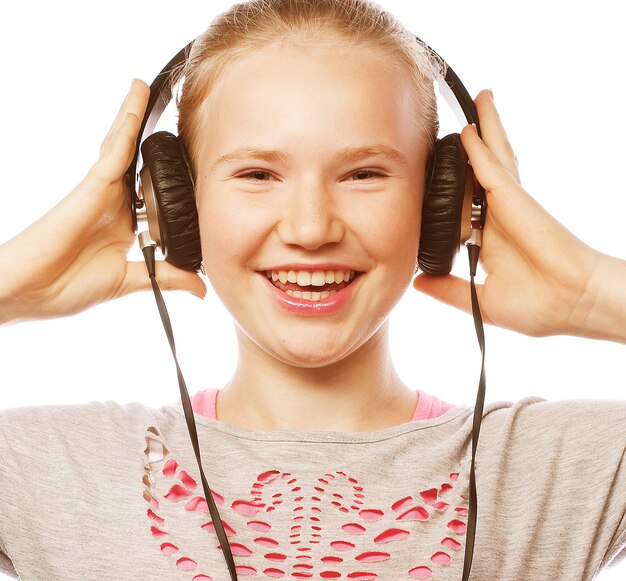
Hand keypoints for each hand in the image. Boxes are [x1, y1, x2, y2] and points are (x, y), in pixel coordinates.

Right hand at [0, 79, 205, 325]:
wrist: (28, 292)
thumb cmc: (65, 286)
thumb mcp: (129, 281)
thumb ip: (167, 276)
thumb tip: (202, 288)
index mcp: (123, 223)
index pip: (153, 195)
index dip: (172, 181)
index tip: (196, 169)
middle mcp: (113, 201)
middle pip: (137, 162)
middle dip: (151, 141)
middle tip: (171, 115)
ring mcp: (102, 190)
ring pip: (124, 145)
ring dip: (135, 117)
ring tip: (147, 88)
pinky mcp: (91, 184)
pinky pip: (114, 148)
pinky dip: (127, 122)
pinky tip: (137, 98)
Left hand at [413, 90, 624, 340]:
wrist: (572, 305)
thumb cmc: (539, 307)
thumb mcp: (481, 301)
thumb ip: (449, 289)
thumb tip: (418, 282)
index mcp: (490, 241)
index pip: (465, 207)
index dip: (452, 189)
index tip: (434, 177)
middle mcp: (498, 217)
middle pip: (481, 173)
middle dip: (473, 148)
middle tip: (460, 122)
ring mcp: (508, 206)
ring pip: (492, 159)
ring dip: (485, 130)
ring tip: (478, 103)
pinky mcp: (514, 200)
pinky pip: (491, 168)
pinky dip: (479, 147)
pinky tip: (469, 128)